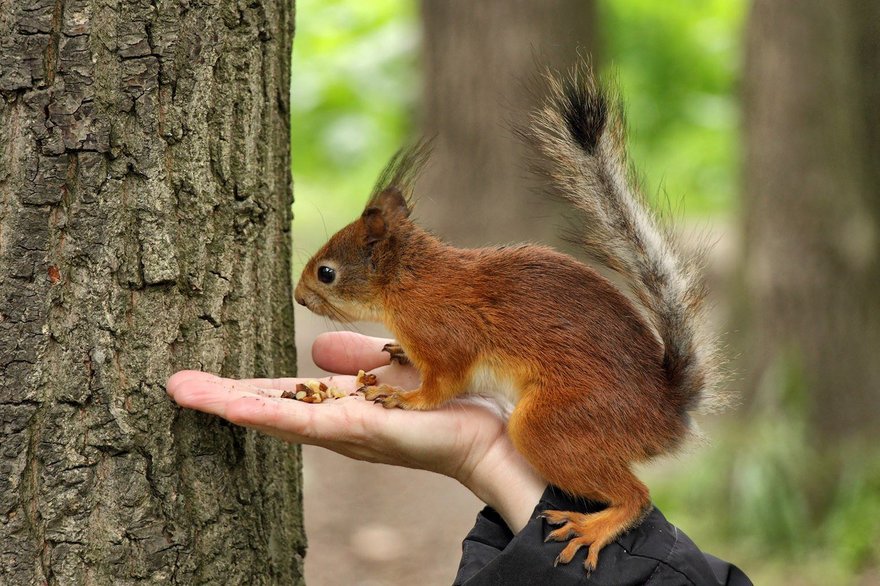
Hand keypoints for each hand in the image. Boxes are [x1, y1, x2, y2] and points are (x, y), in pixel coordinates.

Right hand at [166, 331, 546, 531]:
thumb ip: (358, 357)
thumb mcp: (392, 369)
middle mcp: (339, 421)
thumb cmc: (449, 404)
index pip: (287, 394)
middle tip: (177, 385)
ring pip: (279, 416)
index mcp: (345, 405)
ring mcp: (347, 429)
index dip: (246, 386)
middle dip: (225, 397)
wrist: (490, 431)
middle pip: (272, 408)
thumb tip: (318, 348)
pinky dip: (270, 414)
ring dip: (231, 404)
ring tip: (187, 393)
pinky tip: (235, 406)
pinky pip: (310, 421)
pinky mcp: (361, 431)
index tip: (207, 376)